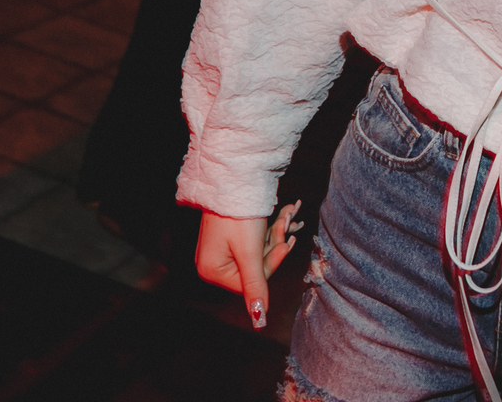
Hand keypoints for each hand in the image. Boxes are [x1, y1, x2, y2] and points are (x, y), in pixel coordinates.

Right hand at [195, 202, 303, 326]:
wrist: (233, 178)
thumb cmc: (239, 216)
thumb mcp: (250, 253)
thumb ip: (256, 287)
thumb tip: (259, 322)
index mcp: (213, 271)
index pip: (253, 281)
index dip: (273, 261)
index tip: (288, 242)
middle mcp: (214, 264)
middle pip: (257, 266)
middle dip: (276, 244)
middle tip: (289, 222)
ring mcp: (222, 250)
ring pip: (259, 251)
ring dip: (277, 233)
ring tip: (288, 213)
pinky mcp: (230, 236)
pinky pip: (255, 241)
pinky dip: (270, 229)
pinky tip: (283, 215)